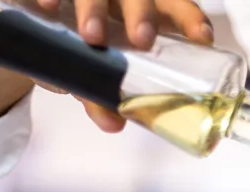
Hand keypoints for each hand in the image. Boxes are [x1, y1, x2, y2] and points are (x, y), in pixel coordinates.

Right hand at [35, 0, 213, 131]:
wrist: (47, 14)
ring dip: (95, 10)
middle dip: (143, 16)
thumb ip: (104, 95)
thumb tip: (112, 123)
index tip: (202, 38)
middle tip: (142, 40)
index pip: (178, 7)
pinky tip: (48, 7)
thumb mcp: (99, 69)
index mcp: (148, 10)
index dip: (191, 20)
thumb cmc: (91, 46)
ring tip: (92, 37)